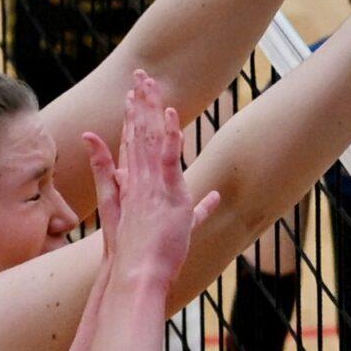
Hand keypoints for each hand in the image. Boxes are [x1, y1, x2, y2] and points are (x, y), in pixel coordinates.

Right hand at [83, 72, 214, 285]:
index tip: (134, 96)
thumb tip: (216, 194)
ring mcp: (150, 185)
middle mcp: (139, 180)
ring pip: (148, 138)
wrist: (137, 274)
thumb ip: (201, 206)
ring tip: (148, 82)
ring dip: (149, 108)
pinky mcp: (165, 193)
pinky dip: (168, 135)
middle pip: (138, 133)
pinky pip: (166, 158)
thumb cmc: (152, 256)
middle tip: (139, 75)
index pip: (134, 145)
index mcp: (135, 186)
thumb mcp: (186, 226)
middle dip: (139, 103)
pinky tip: (170, 114)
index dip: (134, 119)